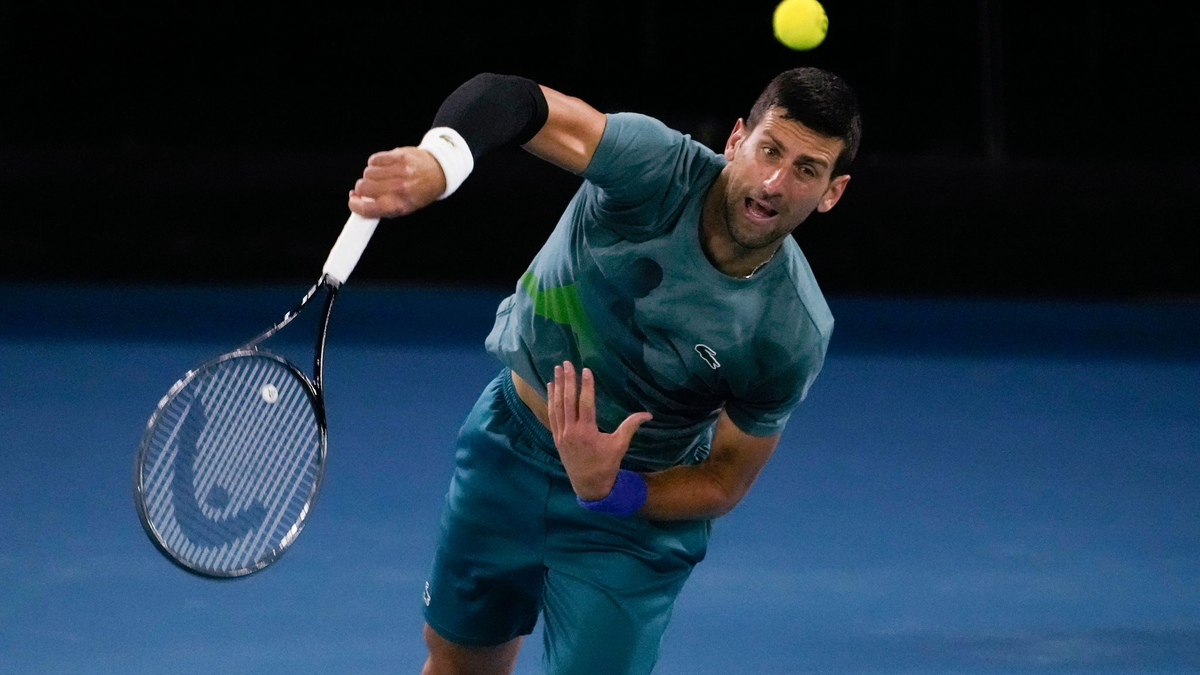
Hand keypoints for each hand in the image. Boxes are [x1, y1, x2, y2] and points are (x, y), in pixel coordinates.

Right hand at [347, 147, 446, 218]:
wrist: (438, 173)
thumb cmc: (419, 192)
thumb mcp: (403, 208)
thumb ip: (379, 206)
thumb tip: (355, 198)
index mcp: (399, 205)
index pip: (367, 208)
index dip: (355, 205)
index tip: (353, 201)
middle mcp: (399, 188)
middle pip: (363, 187)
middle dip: (362, 189)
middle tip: (370, 189)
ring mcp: (399, 171)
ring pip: (367, 172)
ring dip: (370, 175)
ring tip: (381, 177)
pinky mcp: (398, 156)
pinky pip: (374, 159)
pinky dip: (375, 163)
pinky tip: (383, 167)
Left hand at [547, 361, 651, 500]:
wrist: (589, 485)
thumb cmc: (606, 465)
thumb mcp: (620, 445)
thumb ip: (631, 426)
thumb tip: (648, 414)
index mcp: (587, 432)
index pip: (585, 403)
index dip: (586, 386)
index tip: (586, 370)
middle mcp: (571, 431)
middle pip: (568, 401)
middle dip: (567, 381)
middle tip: (567, 363)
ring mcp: (561, 434)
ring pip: (557, 406)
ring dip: (556, 387)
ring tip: (557, 370)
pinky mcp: (556, 437)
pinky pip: (552, 415)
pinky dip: (551, 400)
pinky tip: (550, 388)